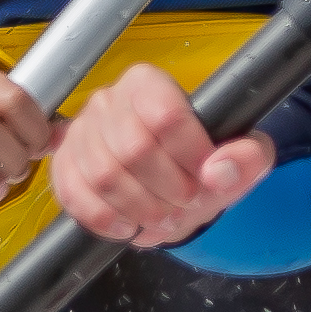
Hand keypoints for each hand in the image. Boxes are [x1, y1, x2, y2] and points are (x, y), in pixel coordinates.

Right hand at [50, 62, 277, 248]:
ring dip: (140, 209)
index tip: (208, 179)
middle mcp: (108, 101)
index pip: (166, 115)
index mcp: (148, 84)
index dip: (191, 155)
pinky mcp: (64, 165)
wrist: (166, 182)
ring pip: (104, 176)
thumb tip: (221, 171)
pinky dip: (106, 220)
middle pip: (134, 148)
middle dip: (168, 188)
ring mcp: (81, 133)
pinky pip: (75, 196)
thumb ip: (246, 158)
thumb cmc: (199, 164)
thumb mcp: (237, 157)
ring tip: (163, 220)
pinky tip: (129, 226)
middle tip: (186, 204)